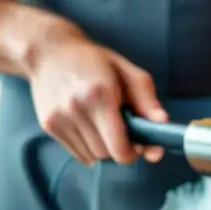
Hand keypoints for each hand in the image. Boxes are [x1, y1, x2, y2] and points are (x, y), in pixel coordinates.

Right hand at [26, 26, 168, 164]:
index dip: (132, 152)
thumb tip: (162, 123)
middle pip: (106, 155)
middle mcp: (76, 108)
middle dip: (118, 148)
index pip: (119, 149)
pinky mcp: (48, 125)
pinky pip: (78, 153)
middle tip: (121, 130)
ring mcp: (59, 118)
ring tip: (102, 124)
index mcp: (100, 95)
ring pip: (92, 157)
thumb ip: (148, 100)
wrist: (49, 52)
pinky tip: (87, 125)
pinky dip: (88, 147)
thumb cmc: (93, 61)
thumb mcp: (128, 72)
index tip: (137, 145)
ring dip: (103, 148)